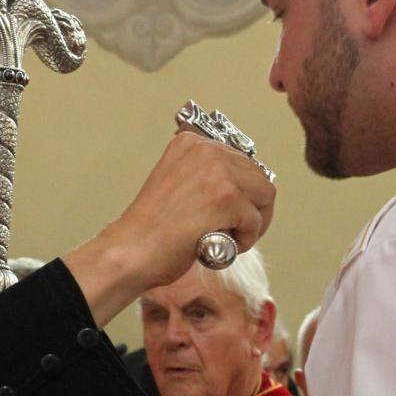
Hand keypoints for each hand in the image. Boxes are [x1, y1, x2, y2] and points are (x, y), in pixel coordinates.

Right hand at [65, 133, 275, 324]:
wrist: (131, 251)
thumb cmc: (151, 230)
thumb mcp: (178, 184)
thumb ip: (207, 177)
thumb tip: (246, 186)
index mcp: (192, 144)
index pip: (243, 161)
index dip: (244, 192)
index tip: (234, 212)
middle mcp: (205, 151)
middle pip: (259, 176)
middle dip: (254, 207)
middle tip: (236, 230)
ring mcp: (217, 173)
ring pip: (265, 195)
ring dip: (253, 223)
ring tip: (229, 238)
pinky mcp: (225, 198)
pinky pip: (256, 220)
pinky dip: (246, 239)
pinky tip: (220, 246)